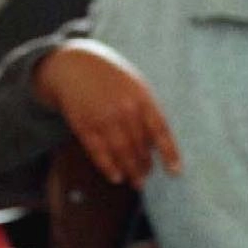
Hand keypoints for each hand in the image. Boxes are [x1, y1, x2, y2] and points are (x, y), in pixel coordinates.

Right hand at [36, 38, 180, 188]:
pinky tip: (116, 176)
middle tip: (147, 175)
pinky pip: (98, 152)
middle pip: (140, 146)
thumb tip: (156, 144)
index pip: (160, 130)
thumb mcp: (134, 85)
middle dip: (145, 165)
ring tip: (136, 181)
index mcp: (141, 97)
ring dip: (130, 171)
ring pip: (121, 153)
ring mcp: (102, 118)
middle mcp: (123, 109)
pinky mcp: (83, 125)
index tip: (175, 172)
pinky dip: (108, 167)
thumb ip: (147, 110)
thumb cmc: (109, 77)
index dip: (169, 153)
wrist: (73, 65)